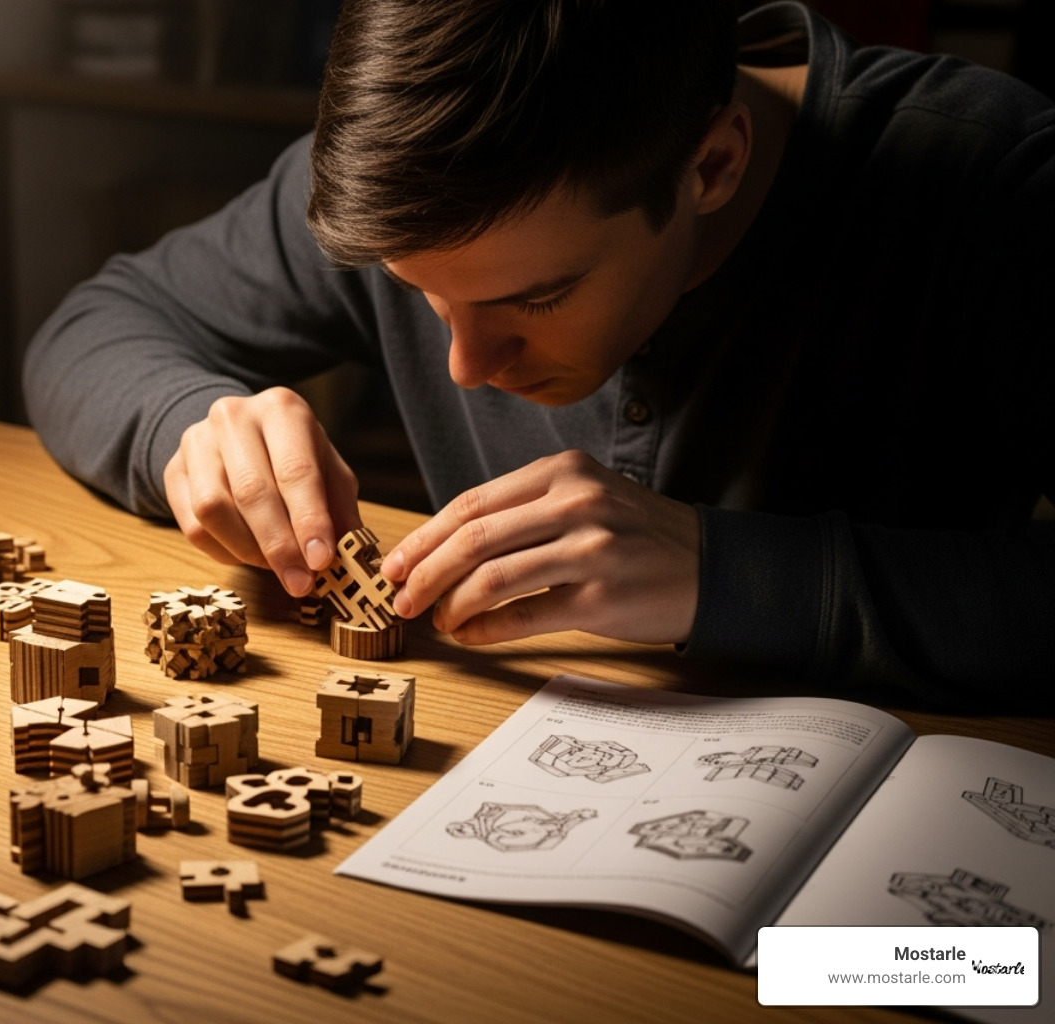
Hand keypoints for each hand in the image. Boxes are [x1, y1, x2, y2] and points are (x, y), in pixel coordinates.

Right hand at [164, 387, 361, 595]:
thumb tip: (348, 558)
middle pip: (251, 491)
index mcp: (281, 409)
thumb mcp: (327, 472)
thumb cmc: (292, 456)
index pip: (295, 470)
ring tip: (274, 566)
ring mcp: (196, 441)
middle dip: (278, 546)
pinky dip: (223, 552)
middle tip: (299, 582)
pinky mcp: (173, 470)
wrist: (238, 435)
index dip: (308, 520)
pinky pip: (192, 526)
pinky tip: (245, 553)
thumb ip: (339, 511)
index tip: (320, 561)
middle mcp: (233, 417)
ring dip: (248, 550)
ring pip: (213, 510)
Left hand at [381, 450, 699, 645]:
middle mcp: (576, 502)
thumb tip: (442, 548)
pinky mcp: (602, 597)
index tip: (395, 564)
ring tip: (436, 619)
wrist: (712, 566)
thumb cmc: (634, 536)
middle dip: (424, 572)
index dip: (424, 537)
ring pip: (492, 577)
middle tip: (400, 598)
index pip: (472, 503)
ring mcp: (591, 549)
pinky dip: (486, 629)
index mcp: (562, 471)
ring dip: (450, 604)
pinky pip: (524, 615)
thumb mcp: (583, 498)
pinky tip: (469, 636)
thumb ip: (521, 511)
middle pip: (473, 538)